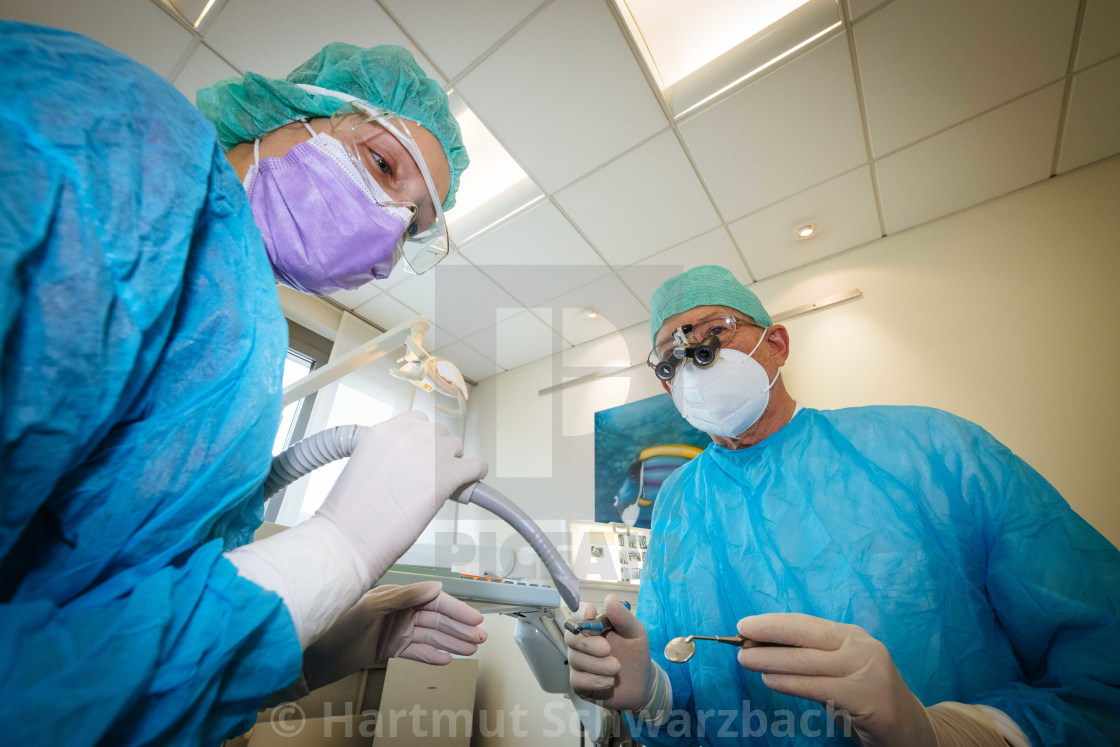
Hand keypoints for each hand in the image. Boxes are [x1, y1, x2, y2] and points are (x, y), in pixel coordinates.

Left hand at [303, 581, 485, 690]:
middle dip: (459, 628)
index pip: (433, 600)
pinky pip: (417, 651)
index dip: (456, 609)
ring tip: (470, 649)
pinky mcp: (388, 649)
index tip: (474, 619)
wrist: (311, 658)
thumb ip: (403, 596)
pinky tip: (446, 659)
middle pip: (436, 619)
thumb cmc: (333, 628)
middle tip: (480, 638)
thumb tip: (434, 586)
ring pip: (430, 636)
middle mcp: (397, 612)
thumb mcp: (370, 608)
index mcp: (394, 596)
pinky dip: (432, 655)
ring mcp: (394, 630)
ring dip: (452, 642)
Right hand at [316, 411, 487, 580]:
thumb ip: (388, 455)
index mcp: (385, 430)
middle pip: (438, 433)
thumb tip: (409, 464)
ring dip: (452, 463)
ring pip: (456, 447)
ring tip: (439, 485)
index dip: (421, 440)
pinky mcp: (448, 474)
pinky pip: (476, 466)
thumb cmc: (350, 511)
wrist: (349, 536)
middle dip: (436, 452)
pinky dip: (475, 474)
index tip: (419, 455)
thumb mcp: (363, 464)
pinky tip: (467, 485)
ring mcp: (430, 453)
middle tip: (426, 476)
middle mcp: (409, 434)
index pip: (417, 420)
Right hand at [565, 595, 651, 710]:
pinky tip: (609, 681)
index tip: (590, 614)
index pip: (578, 615)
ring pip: (576, 660)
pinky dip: (596, 681)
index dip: (580, 614)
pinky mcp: (579, 684)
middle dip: (589, 644)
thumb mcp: (635, 632)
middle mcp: (582, 643)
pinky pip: (578, 681)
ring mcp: (579, 663)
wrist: (642, 683)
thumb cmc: (635, 653)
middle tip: (607, 649)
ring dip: (599, 665)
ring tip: (616, 668)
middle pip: (571, 638)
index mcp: (594, 627)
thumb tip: (609, 599)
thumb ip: (623, 617)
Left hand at [736, 613, 939, 745]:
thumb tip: (764, 647)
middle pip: (806, 637)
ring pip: (808, 663)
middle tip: (738, 641)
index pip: (806, 623)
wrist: (912, 730)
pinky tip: (771, 681)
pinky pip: (819, 688)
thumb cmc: (865, 697)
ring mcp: (867, 672)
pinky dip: (791, 684)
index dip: (774, 623)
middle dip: (768, 636)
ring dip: (772, 661)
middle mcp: (861, 648)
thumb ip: (811, 659)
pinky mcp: (868, 699)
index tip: (745, 624)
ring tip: (747, 661)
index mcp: (852, 636)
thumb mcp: (840, 670)